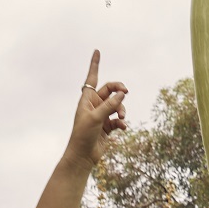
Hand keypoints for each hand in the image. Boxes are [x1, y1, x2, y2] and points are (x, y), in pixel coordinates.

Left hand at [67, 50, 127, 165]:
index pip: (92, 78)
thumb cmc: (83, 135)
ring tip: (122, 118)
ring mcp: (102, 115)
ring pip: (117, 105)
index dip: (95, 65)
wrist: (83, 156)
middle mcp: (94, 105)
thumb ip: (110, 105)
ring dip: (122, 109)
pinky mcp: (108, 126)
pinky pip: (119, 119)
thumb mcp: (96, 118)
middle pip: (110, 90)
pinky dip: (122, 122)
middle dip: (119, 91)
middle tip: (126, 92)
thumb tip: (122, 94)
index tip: (97, 51)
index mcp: (87, 99)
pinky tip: (123, 128)